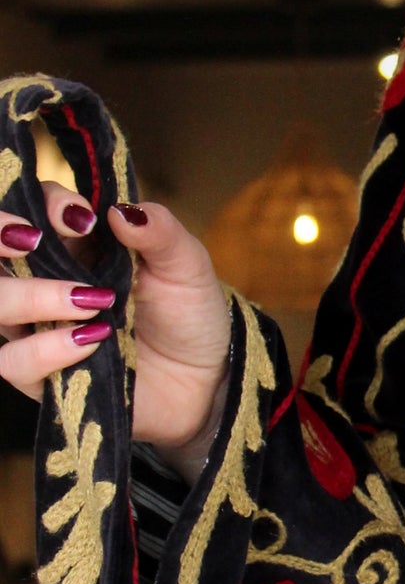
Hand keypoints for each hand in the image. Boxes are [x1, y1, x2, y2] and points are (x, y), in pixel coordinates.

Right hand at [0, 181, 230, 483]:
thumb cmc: (188, 315)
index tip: (79, 217)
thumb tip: (121, 210)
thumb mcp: (185, 266)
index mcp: (70, 244)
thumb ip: (159, 231)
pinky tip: (88, 343)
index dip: (43, 204)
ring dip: (30, 297)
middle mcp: (40, 280)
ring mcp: (35, 327)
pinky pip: (13, 362)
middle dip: (1, 237)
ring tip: (88, 303)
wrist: (205, 379)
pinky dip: (45, 350)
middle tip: (36, 241)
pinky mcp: (42, 375)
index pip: (29, 208)